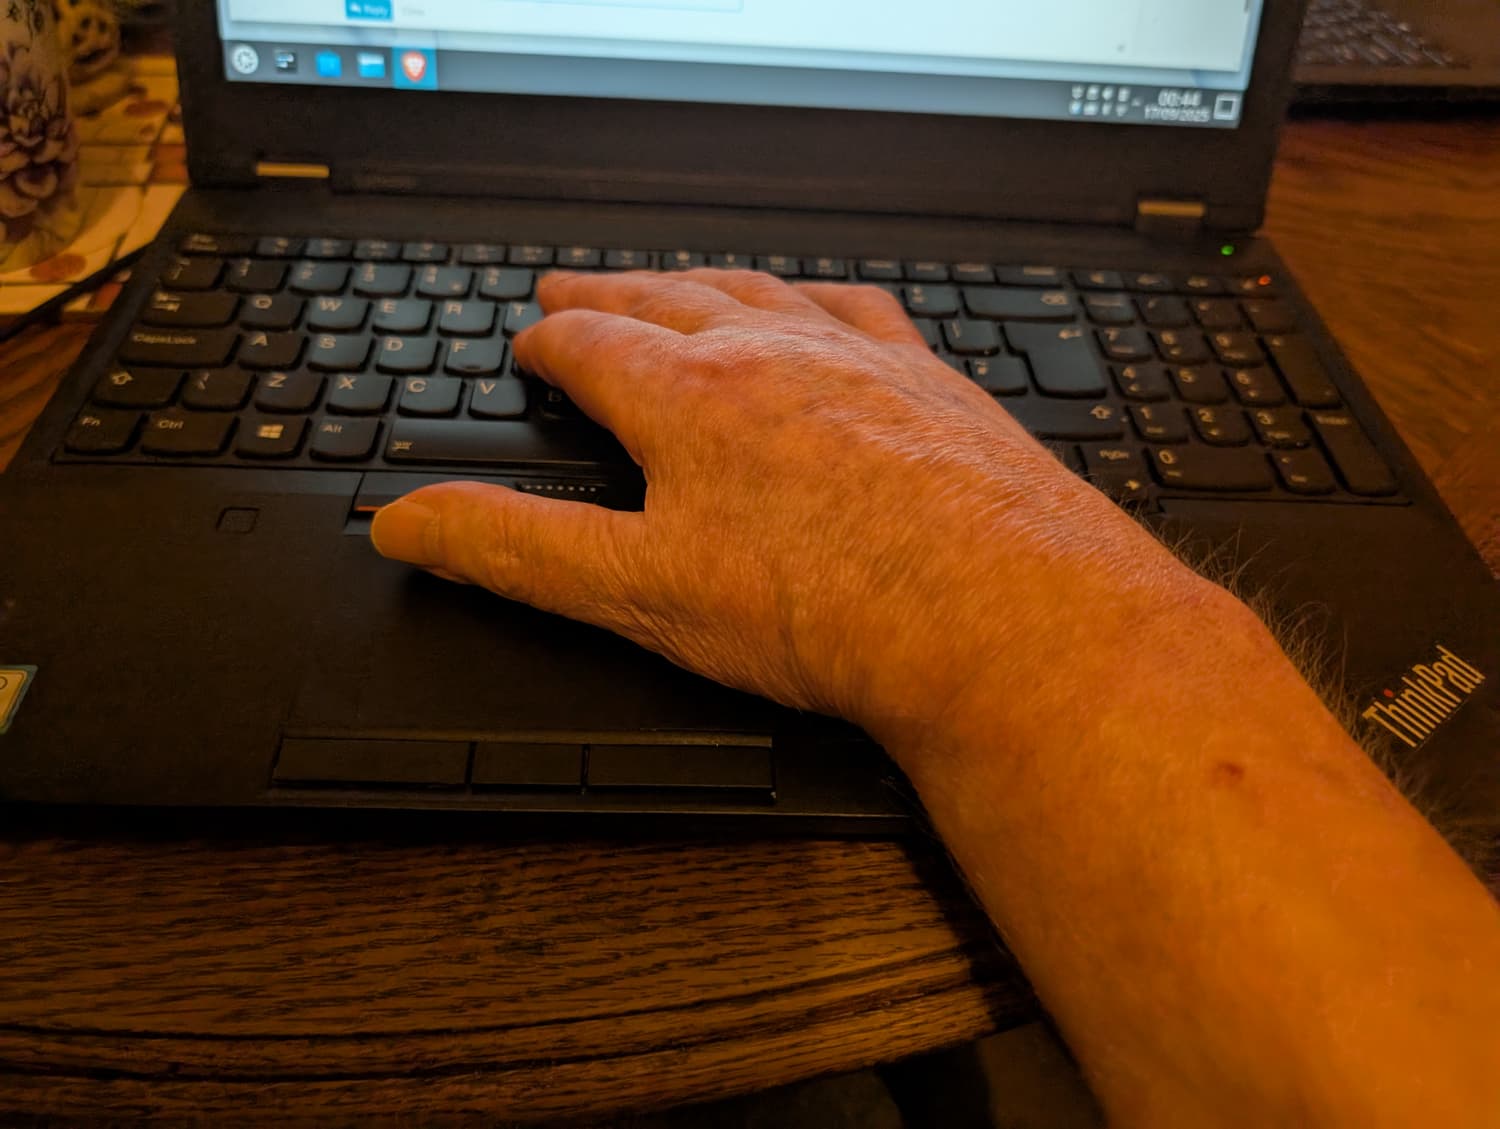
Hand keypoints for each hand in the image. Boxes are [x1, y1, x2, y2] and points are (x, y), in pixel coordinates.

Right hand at [370, 270, 1186, 740]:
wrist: (1004, 618)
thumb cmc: (831, 608)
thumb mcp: (640, 591)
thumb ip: (515, 550)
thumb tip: (411, 524)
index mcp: (691, 396)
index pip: (593, 347)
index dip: (550, 344)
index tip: (532, 342)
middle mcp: (774, 353)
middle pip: (669, 302)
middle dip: (610, 296)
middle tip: (574, 290)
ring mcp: (860, 360)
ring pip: (763, 292)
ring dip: (706, 284)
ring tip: (678, 284)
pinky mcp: (932, 384)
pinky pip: (862, 310)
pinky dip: (822, 299)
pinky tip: (825, 307)